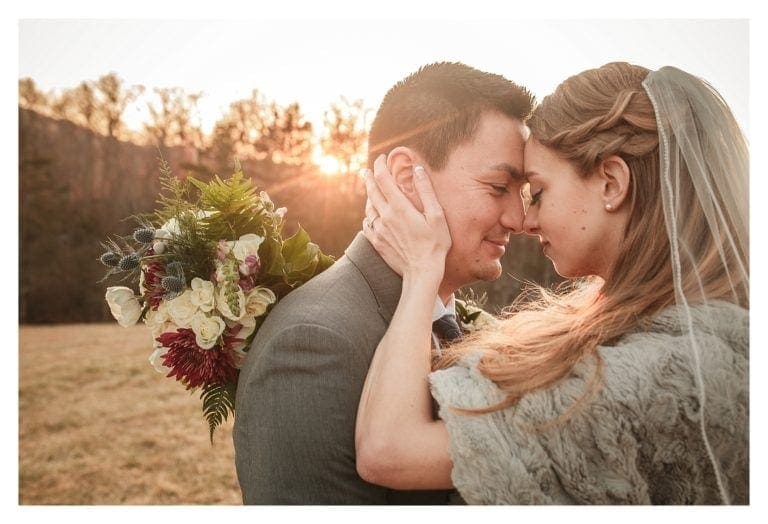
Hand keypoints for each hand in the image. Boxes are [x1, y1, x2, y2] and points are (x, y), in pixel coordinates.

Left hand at [362, 154, 450, 282]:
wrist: (422, 272)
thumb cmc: (435, 245)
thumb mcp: (437, 216)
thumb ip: (426, 191)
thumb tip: (417, 169)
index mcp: (399, 207)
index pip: (384, 179)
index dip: (380, 165)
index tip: (381, 158)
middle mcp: (385, 216)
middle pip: (372, 190)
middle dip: (369, 177)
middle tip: (368, 169)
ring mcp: (379, 230)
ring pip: (368, 207)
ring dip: (368, 196)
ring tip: (370, 190)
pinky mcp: (377, 242)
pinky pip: (367, 224)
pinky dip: (368, 215)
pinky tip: (371, 215)